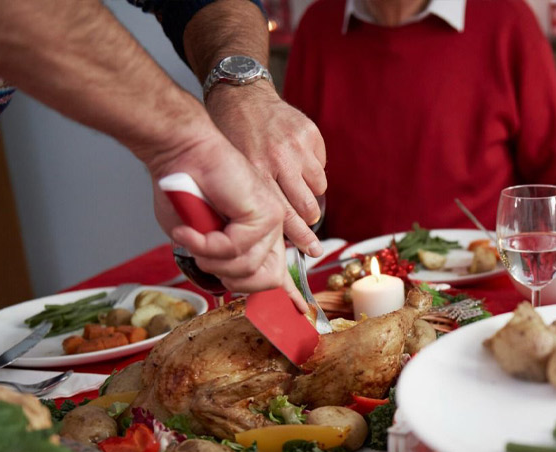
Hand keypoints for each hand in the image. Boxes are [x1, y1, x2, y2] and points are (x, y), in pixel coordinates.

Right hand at [144, 123, 307, 311]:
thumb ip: (217, 259)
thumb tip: (229, 282)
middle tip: (202, 255)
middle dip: (228, 278)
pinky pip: (235, 248)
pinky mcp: (264, 213)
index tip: (301, 313)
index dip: (289, 297)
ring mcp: (271, 222)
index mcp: (259, 237)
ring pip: (246, 268)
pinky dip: (206, 243)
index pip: (280, 274)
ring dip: (210, 258)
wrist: (180, 153)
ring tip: (192, 234)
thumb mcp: (198, 237)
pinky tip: (191, 230)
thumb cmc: (183, 191)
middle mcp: (271, 231)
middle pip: (265, 281)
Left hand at [206, 83, 325, 257]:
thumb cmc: (233, 139)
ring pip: (318, 187)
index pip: (284, 214)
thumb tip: (274, 232)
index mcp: (257, 171)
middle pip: (307, 205)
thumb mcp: (235, 170)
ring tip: (297, 186)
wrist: (241, 96)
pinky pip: (321, 165)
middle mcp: (279, 159)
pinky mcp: (310, 133)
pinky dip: (312, 169)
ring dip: (311, 193)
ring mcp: (297, 145)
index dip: (301, 236)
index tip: (312, 251)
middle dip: (309, 218)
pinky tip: (297, 162)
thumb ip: (254, 197)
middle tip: (307, 221)